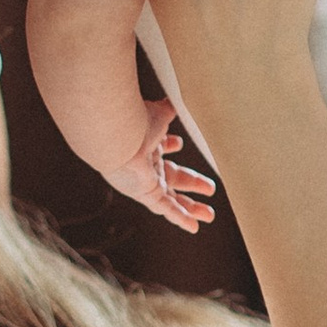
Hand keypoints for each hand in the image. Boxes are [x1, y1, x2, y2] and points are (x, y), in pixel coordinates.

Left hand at [110, 98, 215, 231]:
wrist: (117, 135)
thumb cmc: (134, 121)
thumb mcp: (159, 113)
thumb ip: (167, 108)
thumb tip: (173, 98)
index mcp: (147, 145)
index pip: (159, 148)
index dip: (169, 145)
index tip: (177, 141)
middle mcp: (146, 166)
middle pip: (172, 178)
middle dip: (191, 184)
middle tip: (209, 189)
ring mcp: (146, 182)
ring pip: (171, 199)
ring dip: (190, 207)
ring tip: (208, 215)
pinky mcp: (146, 194)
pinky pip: (165, 210)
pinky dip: (180, 218)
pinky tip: (193, 228)